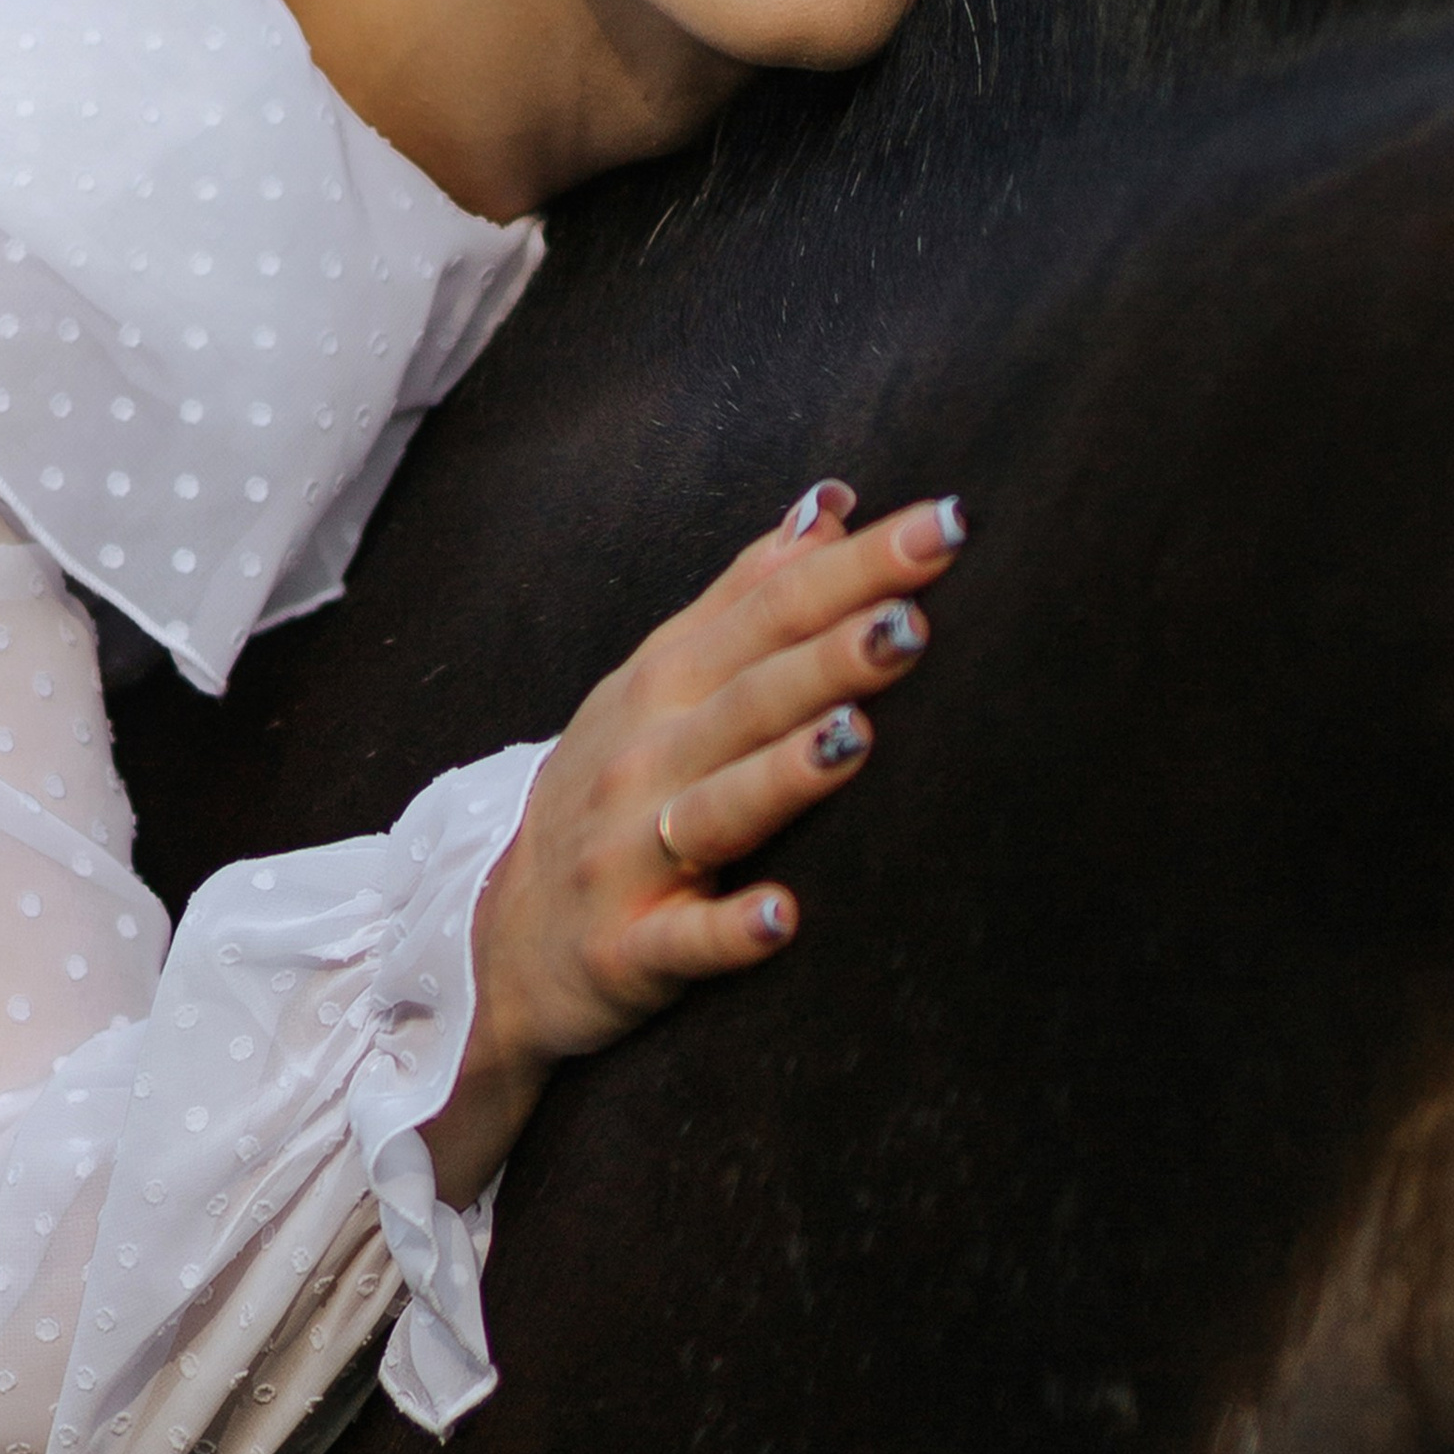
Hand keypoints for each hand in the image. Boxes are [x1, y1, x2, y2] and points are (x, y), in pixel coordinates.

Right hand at [421, 479, 962, 1202]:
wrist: (507, 942)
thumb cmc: (616, 792)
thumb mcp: (661, 682)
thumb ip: (746, 594)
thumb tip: (832, 504)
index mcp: (666, 682)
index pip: (773, 609)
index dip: (857, 568)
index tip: (946, 524)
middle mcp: (646, 757)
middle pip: (751, 697)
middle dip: (831, 656)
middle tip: (914, 621)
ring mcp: (630, 854)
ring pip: (717, 809)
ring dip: (784, 772)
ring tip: (856, 735)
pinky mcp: (627, 948)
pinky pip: (683, 941)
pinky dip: (728, 931)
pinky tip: (781, 918)